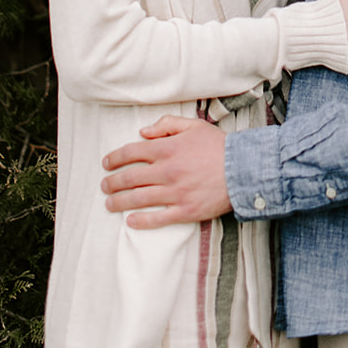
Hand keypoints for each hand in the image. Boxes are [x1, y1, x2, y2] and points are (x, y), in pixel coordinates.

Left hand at [101, 116, 230, 227]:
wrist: (243, 169)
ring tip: (109, 204)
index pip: (132, 152)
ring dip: (120, 201)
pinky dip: (141, 220)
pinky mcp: (185, 211)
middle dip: (112, 182)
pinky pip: (158, 218)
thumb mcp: (193, 126)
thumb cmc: (218, 146)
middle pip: (130, 177)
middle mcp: (167, 171)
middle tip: (104, 186)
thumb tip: (143, 133)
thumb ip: (166, 125)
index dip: (115, 158)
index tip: (106, 163)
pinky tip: (130, 221)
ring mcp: (175, 193)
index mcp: (167, 149)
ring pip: (139, 198)